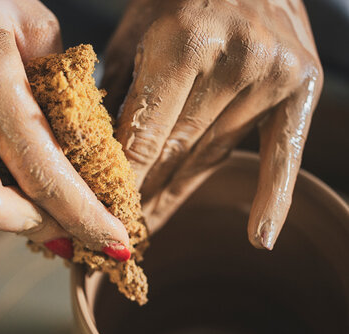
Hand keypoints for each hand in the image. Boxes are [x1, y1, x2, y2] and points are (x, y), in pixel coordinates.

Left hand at [102, 0, 322, 248]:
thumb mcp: (134, 30)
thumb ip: (116, 88)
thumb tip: (98, 146)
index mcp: (182, 44)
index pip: (145, 134)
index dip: (123, 178)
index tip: (105, 211)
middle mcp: (233, 61)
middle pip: (179, 151)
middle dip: (146, 191)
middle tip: (124, 227)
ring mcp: (272, 75)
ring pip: (214, 154)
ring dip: (180, 194)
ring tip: (154, 224)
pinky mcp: (302, 85)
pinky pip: (284, 152)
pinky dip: (273, 197)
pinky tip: (261, 237)